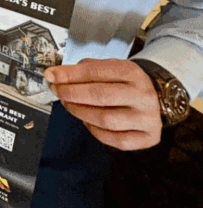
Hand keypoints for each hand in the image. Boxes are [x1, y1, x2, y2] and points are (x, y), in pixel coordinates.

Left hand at [45, 58, 161, 149]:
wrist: (157, 97)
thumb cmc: (125, 83)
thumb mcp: (108, 68)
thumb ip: (84, 70)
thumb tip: (56, 75)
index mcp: (132, 73)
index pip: (96, 72)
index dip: (69, 75)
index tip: (51, 76)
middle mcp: (143, 95)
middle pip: (100, 96)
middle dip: (72, 93)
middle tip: (57, 91)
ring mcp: (147, 118)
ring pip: (106, 119)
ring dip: (80, 112)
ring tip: (69, 105)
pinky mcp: (148, 137)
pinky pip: (115, 140)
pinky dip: (95, 131)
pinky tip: (87, 121)